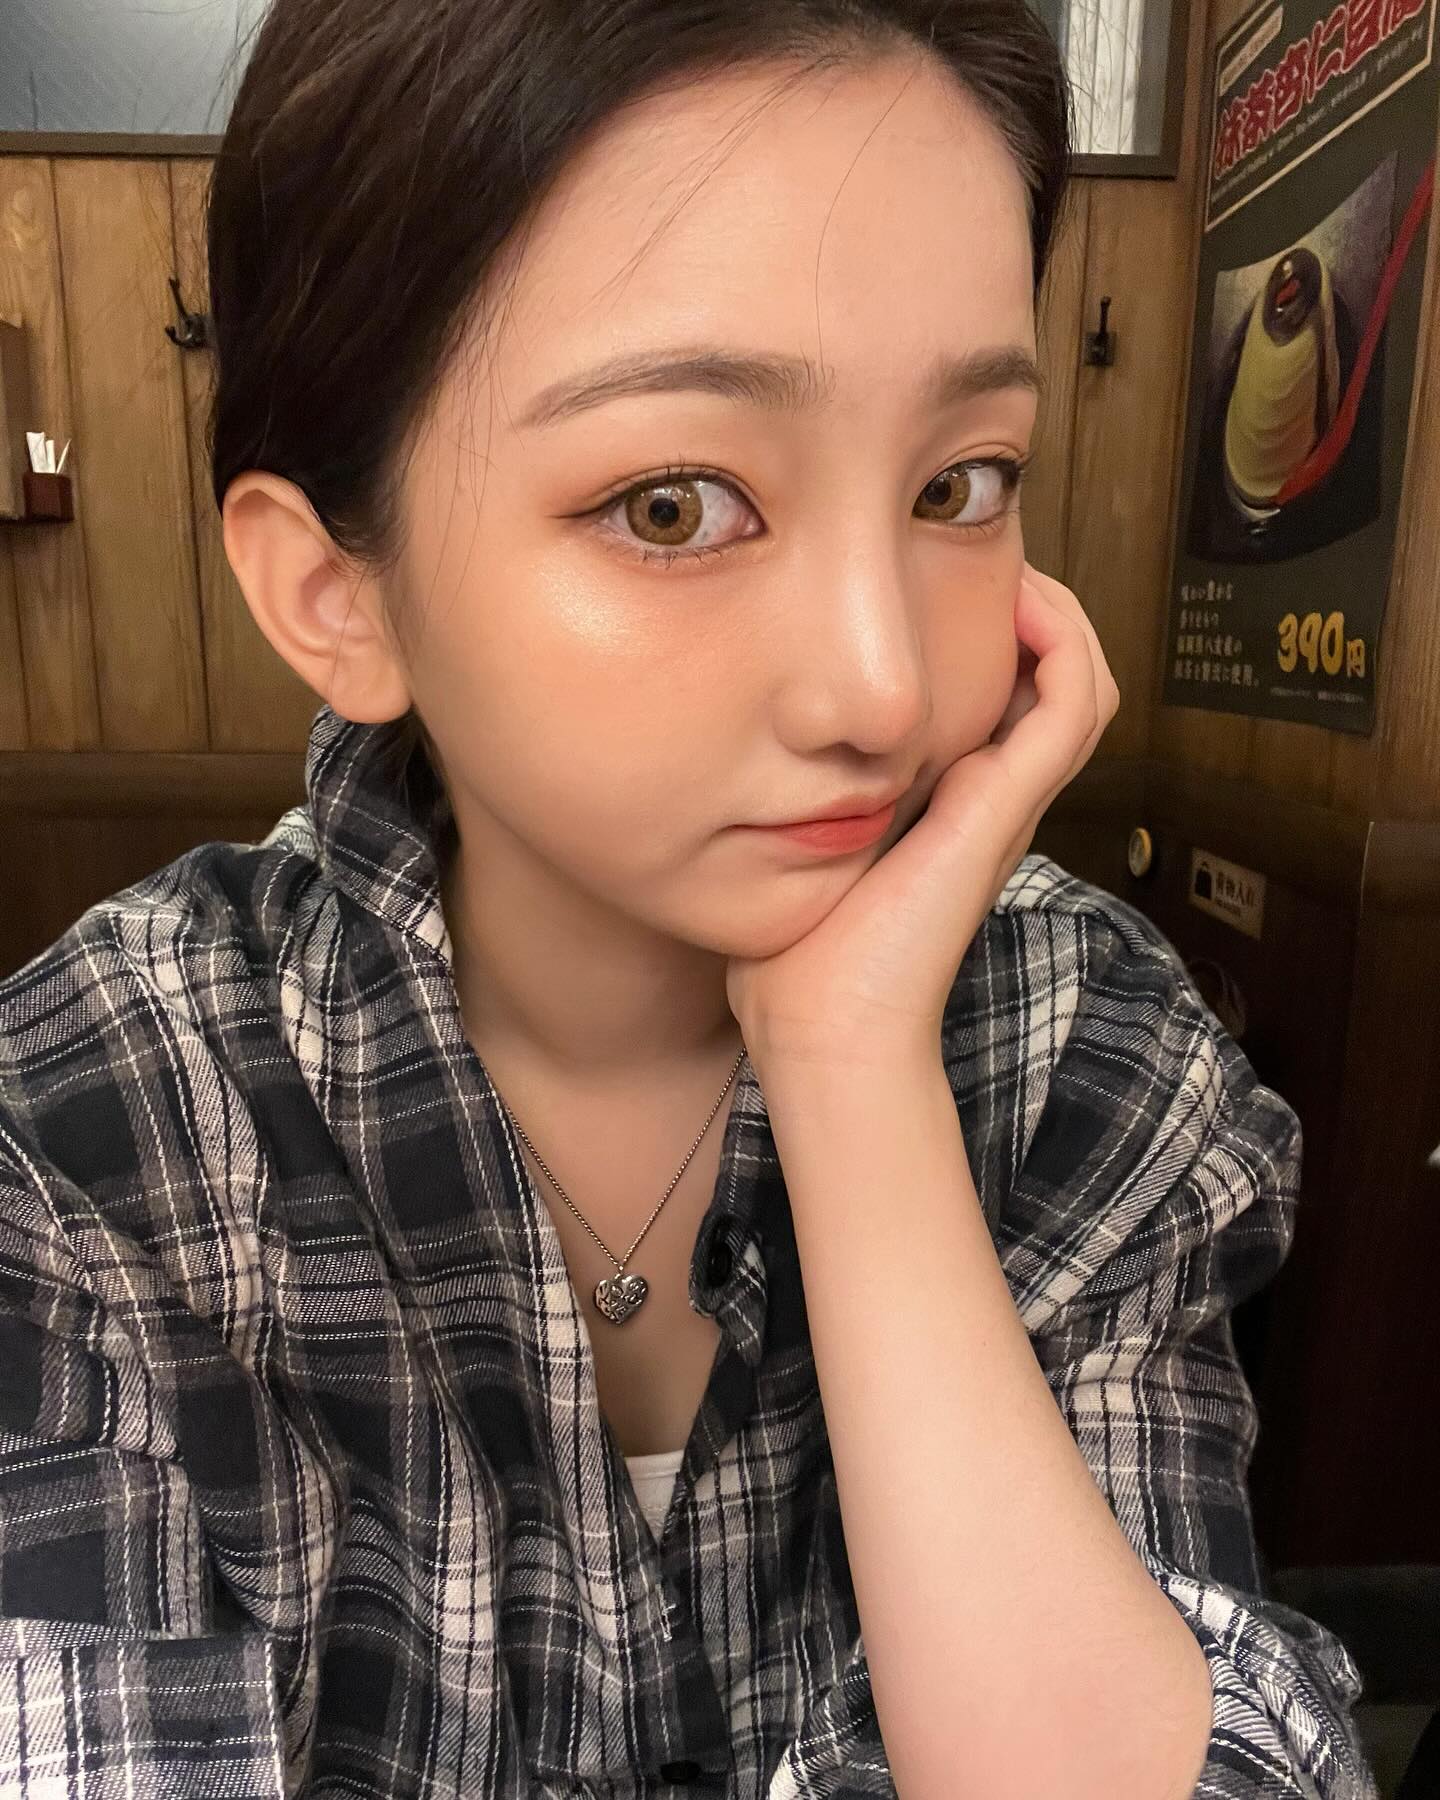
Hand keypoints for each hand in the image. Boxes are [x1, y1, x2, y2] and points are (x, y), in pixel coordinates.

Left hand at [726, 564, 1118, 1077]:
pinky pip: (1073, 704)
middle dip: (1028, 603)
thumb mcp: (793, 850)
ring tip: (1010, 566)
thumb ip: (787, 800)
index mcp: (946, 804)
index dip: (988, 629)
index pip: (1001, 694)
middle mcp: (987, 796)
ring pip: (1080, 681)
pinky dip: (1062, 642)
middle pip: (1053, 676)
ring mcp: (1005, 801)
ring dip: (1057, 612)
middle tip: (978, 552)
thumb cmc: (797, 959)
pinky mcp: (1004, 805)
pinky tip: (1017, 603)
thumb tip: (735, 749)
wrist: (823, 1030)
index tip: (932, 579)